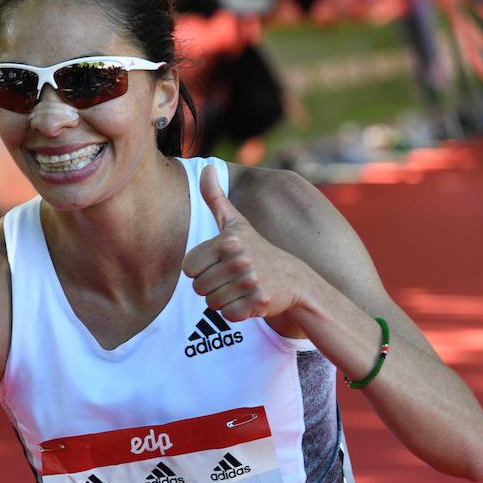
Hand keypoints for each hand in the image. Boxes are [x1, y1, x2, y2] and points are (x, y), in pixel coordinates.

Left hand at [182, 165, 304, 322]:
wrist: (294, 279)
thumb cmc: (257, 249)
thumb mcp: (236, 222)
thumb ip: (216, 197)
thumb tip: (205, 167)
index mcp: (227, 241)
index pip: (188, 269)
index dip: (201, 269)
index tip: (220, 263)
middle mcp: (238, 260)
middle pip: (198, 288)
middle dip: (212, 286)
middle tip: (232, 278)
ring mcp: (250, 282)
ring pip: (211, 304)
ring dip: (223, 300)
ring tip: (241, 287)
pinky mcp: (257, 304)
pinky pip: (227, 315)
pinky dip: (236, 312)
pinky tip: (249, 299)